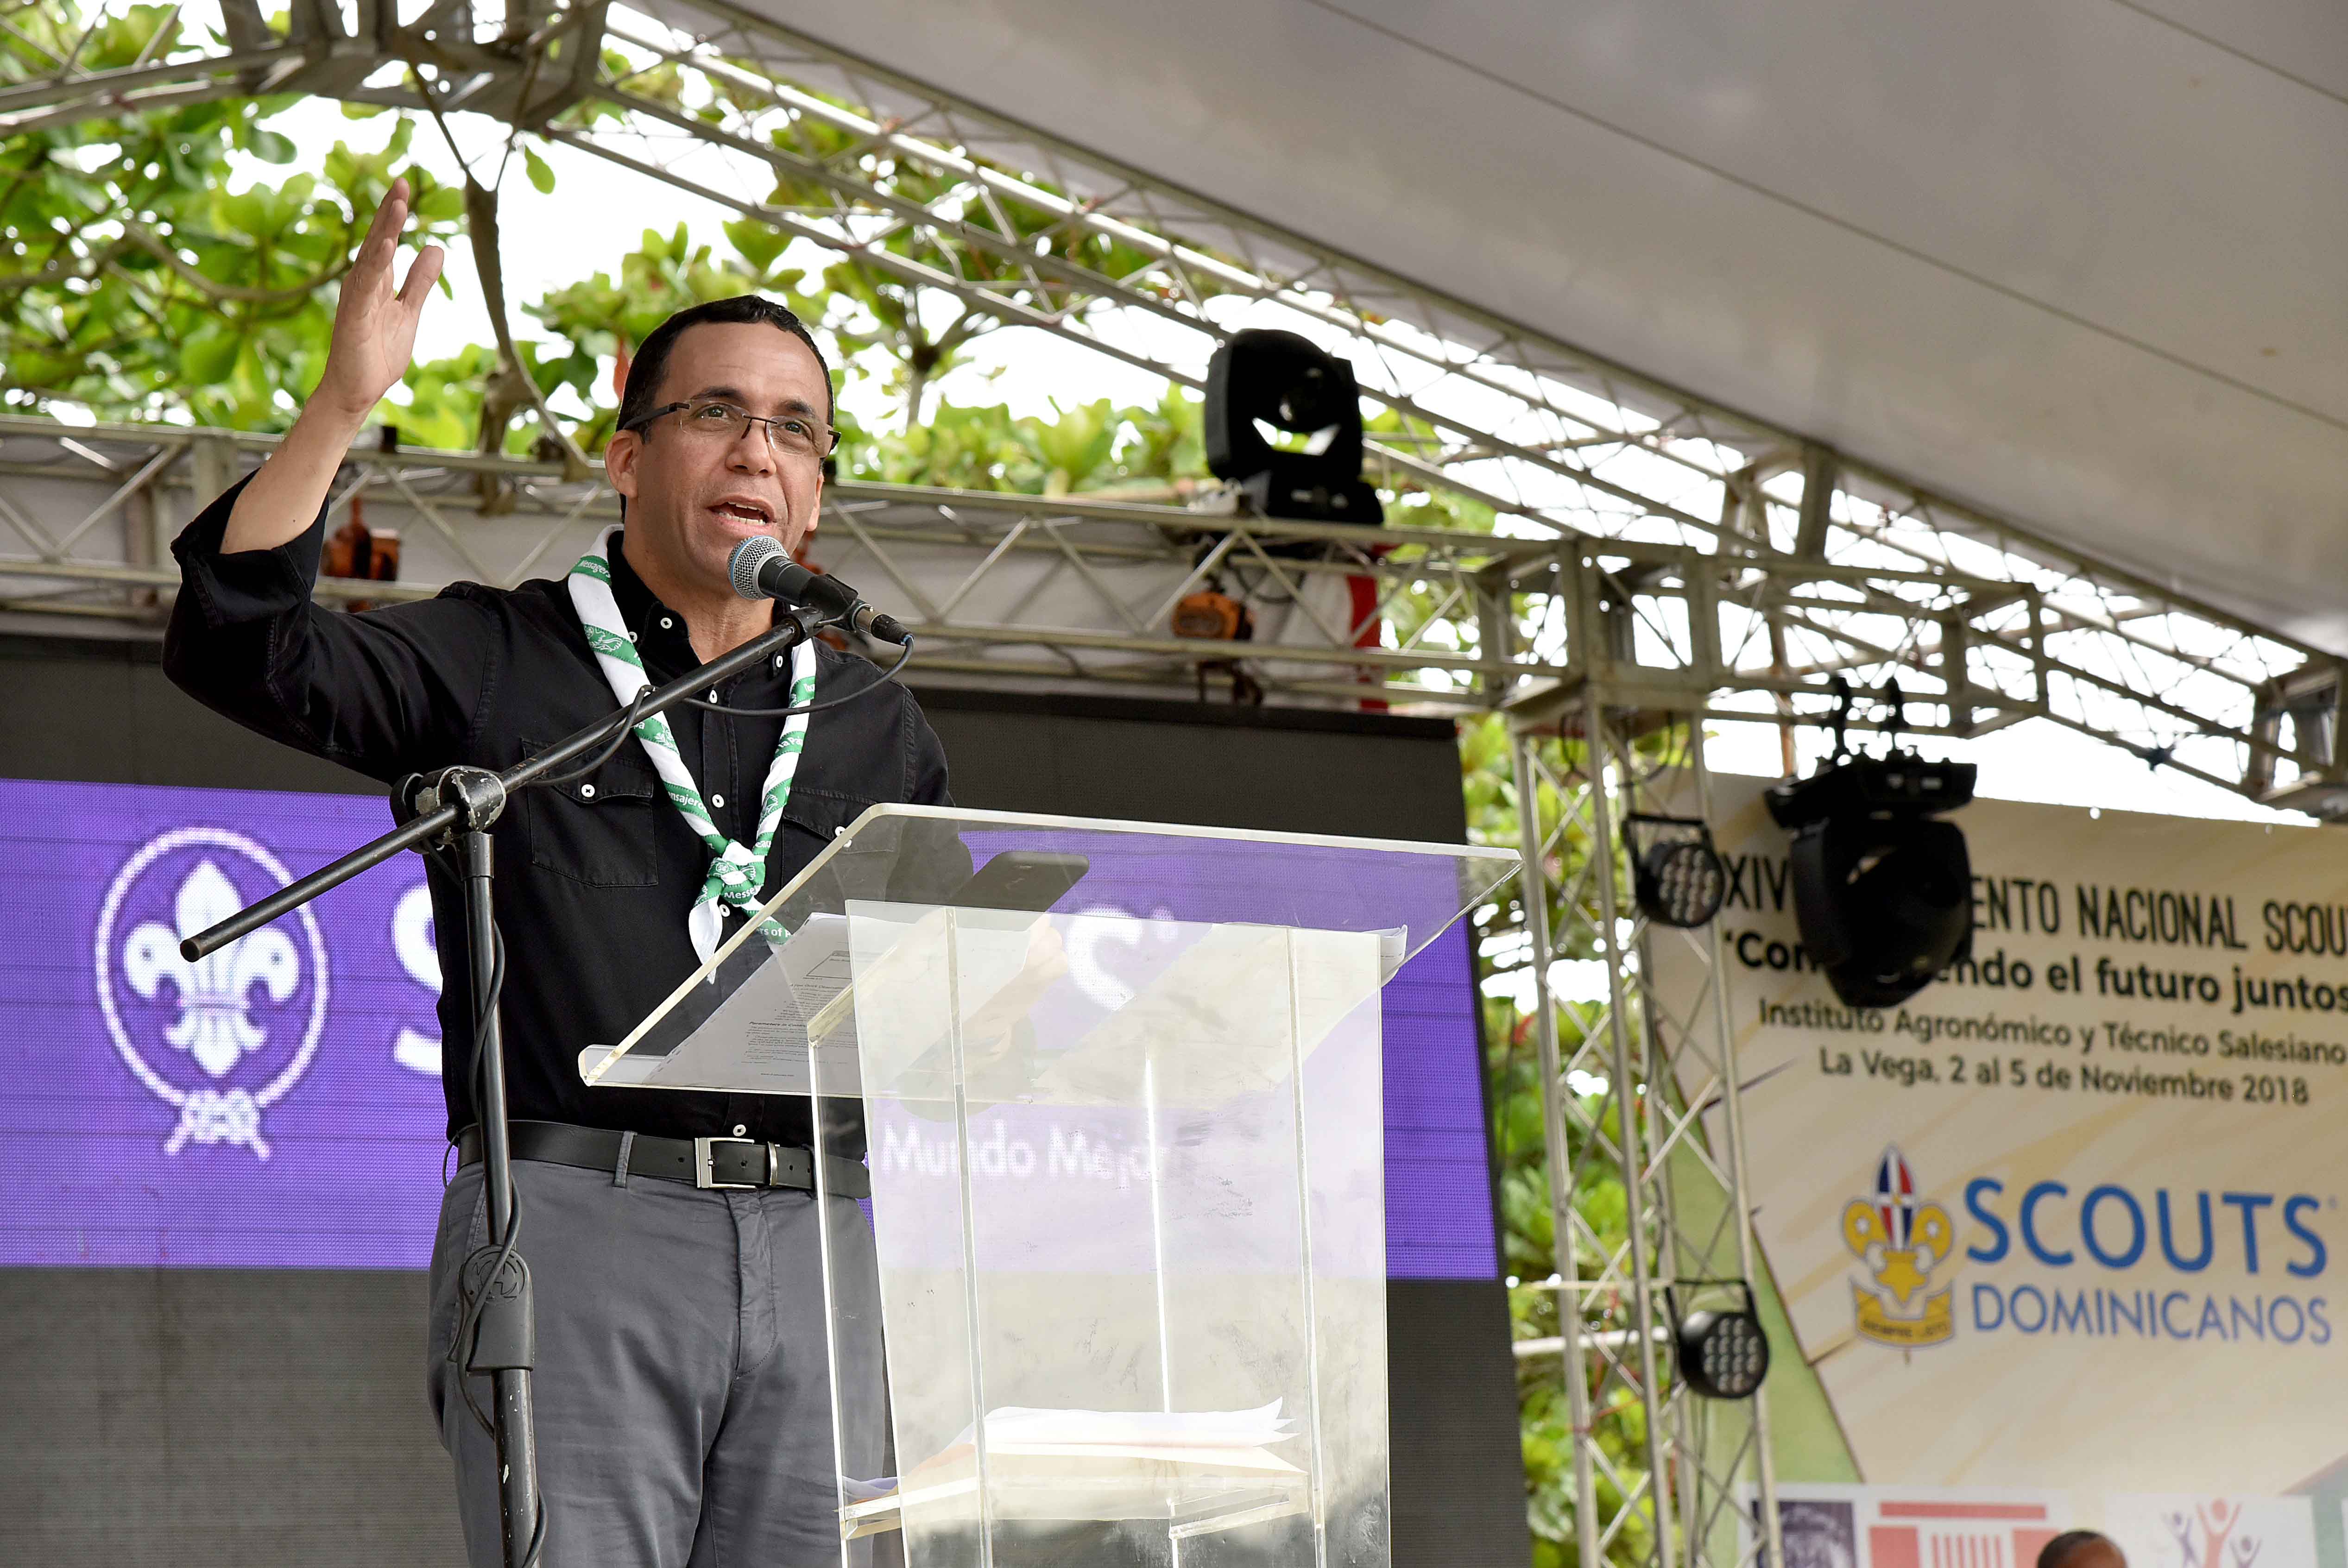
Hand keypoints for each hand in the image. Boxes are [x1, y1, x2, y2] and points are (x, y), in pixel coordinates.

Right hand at [312, 177, 443, 423]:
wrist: (357, 392)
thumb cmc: (377, 353)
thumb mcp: (409, 311)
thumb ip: (420, 282)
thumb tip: (435, 249)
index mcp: (376, 283)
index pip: (386, 242)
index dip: (394, 215)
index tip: (403, 188)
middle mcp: (363, 285)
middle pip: (376, 242)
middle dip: (389, 212)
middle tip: (401, 182)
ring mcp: (356, 300)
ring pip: (370, 259)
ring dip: (383, 232)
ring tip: (397, 205)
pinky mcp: (354, 319)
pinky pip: (365, 288)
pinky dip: (374, 266)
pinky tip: (385, 246)